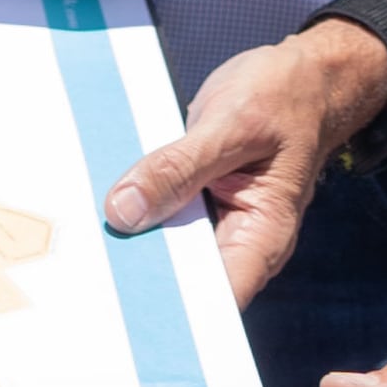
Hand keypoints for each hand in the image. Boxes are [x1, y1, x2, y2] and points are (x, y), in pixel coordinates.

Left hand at [105, 20, 386, 301]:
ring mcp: (212, 225)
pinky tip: (98, 201)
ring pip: (161, 249)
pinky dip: (133, 209)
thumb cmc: (286, 97)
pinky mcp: (194, 203)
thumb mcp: (233, 125)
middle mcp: (237, 242)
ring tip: (81, 236)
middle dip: (136, 273)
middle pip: (179, 281)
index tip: (117, 304)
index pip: (211, 301)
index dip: (166, 310)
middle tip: (84, 266)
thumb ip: (179, 169)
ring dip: (128, 239)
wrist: (305, 76)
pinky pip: (157, 216)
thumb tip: (123, 213)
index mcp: (261, 239)